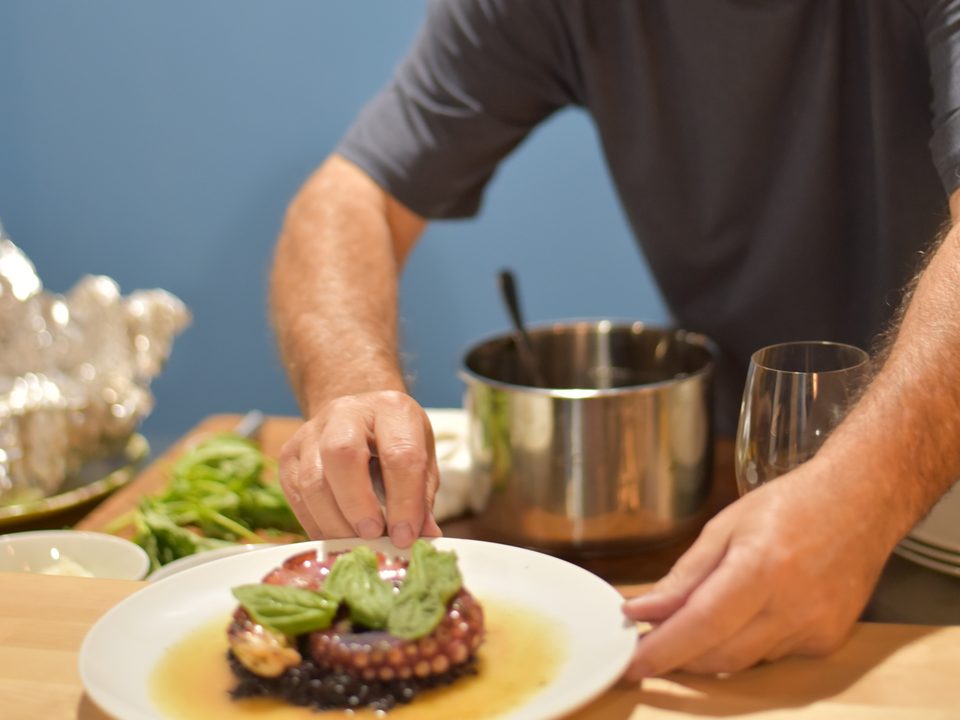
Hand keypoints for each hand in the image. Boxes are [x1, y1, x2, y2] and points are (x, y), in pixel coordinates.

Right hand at [278, 390, 441, 546]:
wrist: (360, 419)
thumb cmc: (395, 443)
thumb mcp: (421, 461)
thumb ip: (421, 498)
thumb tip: (424, 538)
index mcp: (391, 409)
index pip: (399, 454)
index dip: (404, 501)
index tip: (405, 536)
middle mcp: (347, 412)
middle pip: (342, 454)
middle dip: (358, 504)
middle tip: (373, 536)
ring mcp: (311, 431)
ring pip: (312, 480)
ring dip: (335, 522)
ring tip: (356, 544)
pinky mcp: (289, 454)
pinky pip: (296, 495)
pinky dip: (316, 524)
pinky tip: (335, 538)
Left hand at [622, 457, 895, 676]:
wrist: (861, 503)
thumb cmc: (790, 505)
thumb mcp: (725, 526)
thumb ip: (684, 575)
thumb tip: (643, 609)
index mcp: (760, 567)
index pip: (701, 624)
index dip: (664, 649)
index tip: (632, 663)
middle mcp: (792, 606)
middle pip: (720, 655)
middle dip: (678, 658)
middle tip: (648, 647)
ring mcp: (815, 629)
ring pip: (744, 661)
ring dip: (709, 652)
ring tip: (687, 629)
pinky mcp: (827, 642)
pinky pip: (771, 656)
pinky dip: (745, 644)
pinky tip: (742, 619)